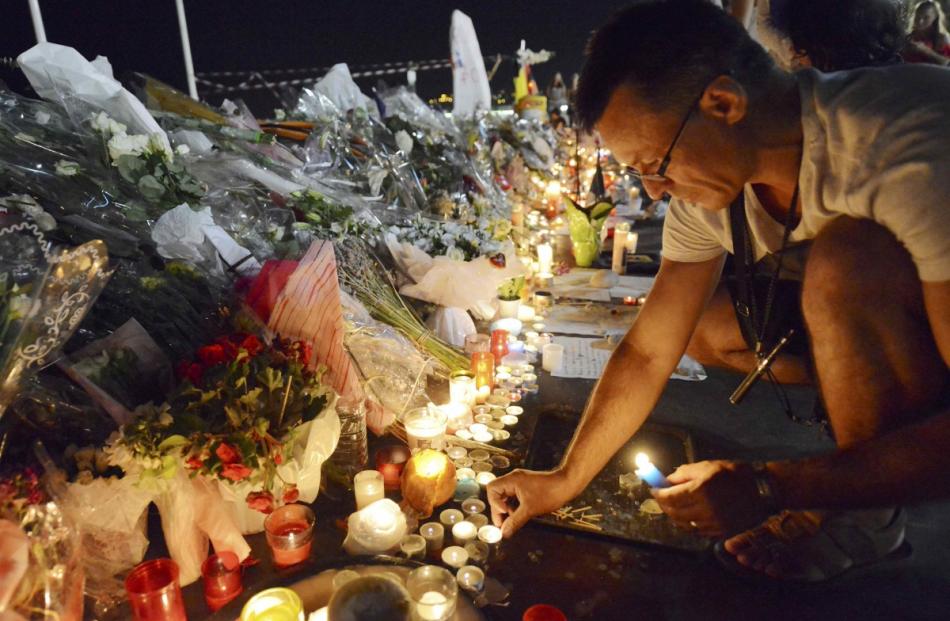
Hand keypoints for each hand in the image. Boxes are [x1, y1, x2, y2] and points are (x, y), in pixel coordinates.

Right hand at [487, 469, 575, 537]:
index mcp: (512, 480)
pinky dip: (514, 506)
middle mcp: (513, 479)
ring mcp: (519, 482)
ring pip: (505, 497)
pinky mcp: (526, 486)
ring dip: (507, 509)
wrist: (567, 484)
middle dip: (499, 509)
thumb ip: (515, 521)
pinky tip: (520, 514)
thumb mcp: (530, 510)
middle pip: (496, 494)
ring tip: (514, 519)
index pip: (492, 490)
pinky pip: (513, 497)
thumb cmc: (550, 493)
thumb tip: (504, 533)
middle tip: (505, 523)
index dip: (495, 503)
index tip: (506, 513)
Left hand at [651, 460, 770, 536]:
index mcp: (700, 490)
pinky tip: (689, 515)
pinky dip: (689, 523)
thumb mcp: (707, 466)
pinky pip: (697, 530)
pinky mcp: (720, 532)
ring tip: (674, 506)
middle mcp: (705, 509)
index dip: (658, 493)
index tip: (653, 489)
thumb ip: (684, 474)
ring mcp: (713, 523)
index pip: (669, 497)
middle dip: (664, 504)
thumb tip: (666, 480)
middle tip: (661, 497)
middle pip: (674, 513)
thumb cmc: (733, 474)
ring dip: (675, 515)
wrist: (761, 490)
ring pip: (684, 524)